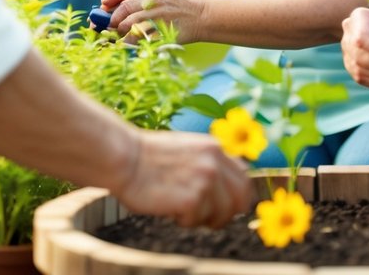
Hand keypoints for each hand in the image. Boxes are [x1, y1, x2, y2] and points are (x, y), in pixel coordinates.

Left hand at [101, 0, 204, 43]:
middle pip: (121, 11)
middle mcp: (153, 0)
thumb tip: (105, 7)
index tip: (102, 13)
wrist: (200, 16)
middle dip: (110, 23)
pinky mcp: (162, 33)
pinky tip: (128, 46)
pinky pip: (137, 41)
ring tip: (118, 40)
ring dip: (118, 35)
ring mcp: (158, 17)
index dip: (106, 3)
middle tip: (107, 32)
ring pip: (126, 27)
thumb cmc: (174, 6)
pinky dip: (128, 45)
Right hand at [112, 129, 249, 227]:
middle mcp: (215, 163)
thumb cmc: (148, 157)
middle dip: (226, 214)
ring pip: (220, 213)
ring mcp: (205, 180)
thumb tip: (225, 187)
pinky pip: (197, 220)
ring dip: (201, 218)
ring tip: (180, 210)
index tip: (229, 207)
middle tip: (208, 220)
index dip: (238, 196)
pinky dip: (183, 220)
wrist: (124, 159)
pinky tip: (169, 209)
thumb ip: (208, 162)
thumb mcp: (187, 149)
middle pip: (240, 199)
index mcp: (215, 148)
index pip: (244, 177)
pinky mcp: (192, 199)